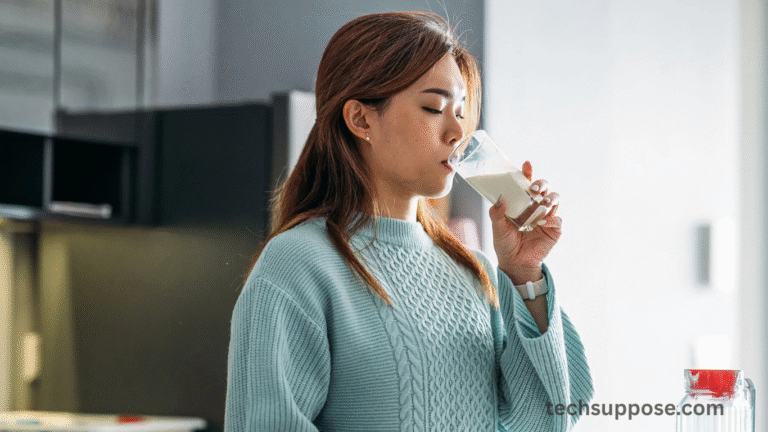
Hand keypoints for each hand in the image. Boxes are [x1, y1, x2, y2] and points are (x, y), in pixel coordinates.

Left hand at [488, 161, 561, 283]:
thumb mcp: (497, 228)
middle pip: (544, 188)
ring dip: (550, 197)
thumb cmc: (505, 244)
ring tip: (543, 202)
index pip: (526, 184)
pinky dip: (552, 219)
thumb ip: (497, 213)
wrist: (515, 263)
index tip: (526, 164)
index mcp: (522, 203)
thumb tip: (499, 199)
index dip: (527, 173)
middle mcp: (536, 207)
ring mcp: (546, 217)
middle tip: (534, 188)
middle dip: (542, 184)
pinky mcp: (554, 230)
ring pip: (555, 199)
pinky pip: (557, 220)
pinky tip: (543, 223)